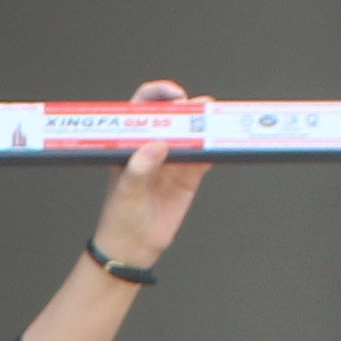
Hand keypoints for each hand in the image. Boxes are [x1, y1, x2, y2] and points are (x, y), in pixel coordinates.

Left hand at [90, 77, 206, 268]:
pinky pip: (205, 157)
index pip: (144, 105)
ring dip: (205, 125)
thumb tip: (158, 144)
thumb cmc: (120, 216)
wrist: (134, 247)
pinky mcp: (189, 177)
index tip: (175, 96)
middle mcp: (153, 145)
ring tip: (214, 122)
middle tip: (198, 109)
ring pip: (193, 133)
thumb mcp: (125, 190)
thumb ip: (139, 167)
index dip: (159, 93)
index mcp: (132, 140)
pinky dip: (214, 149)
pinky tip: (220, 146)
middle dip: (188, 107)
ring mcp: (173, 159)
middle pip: (174, 114)